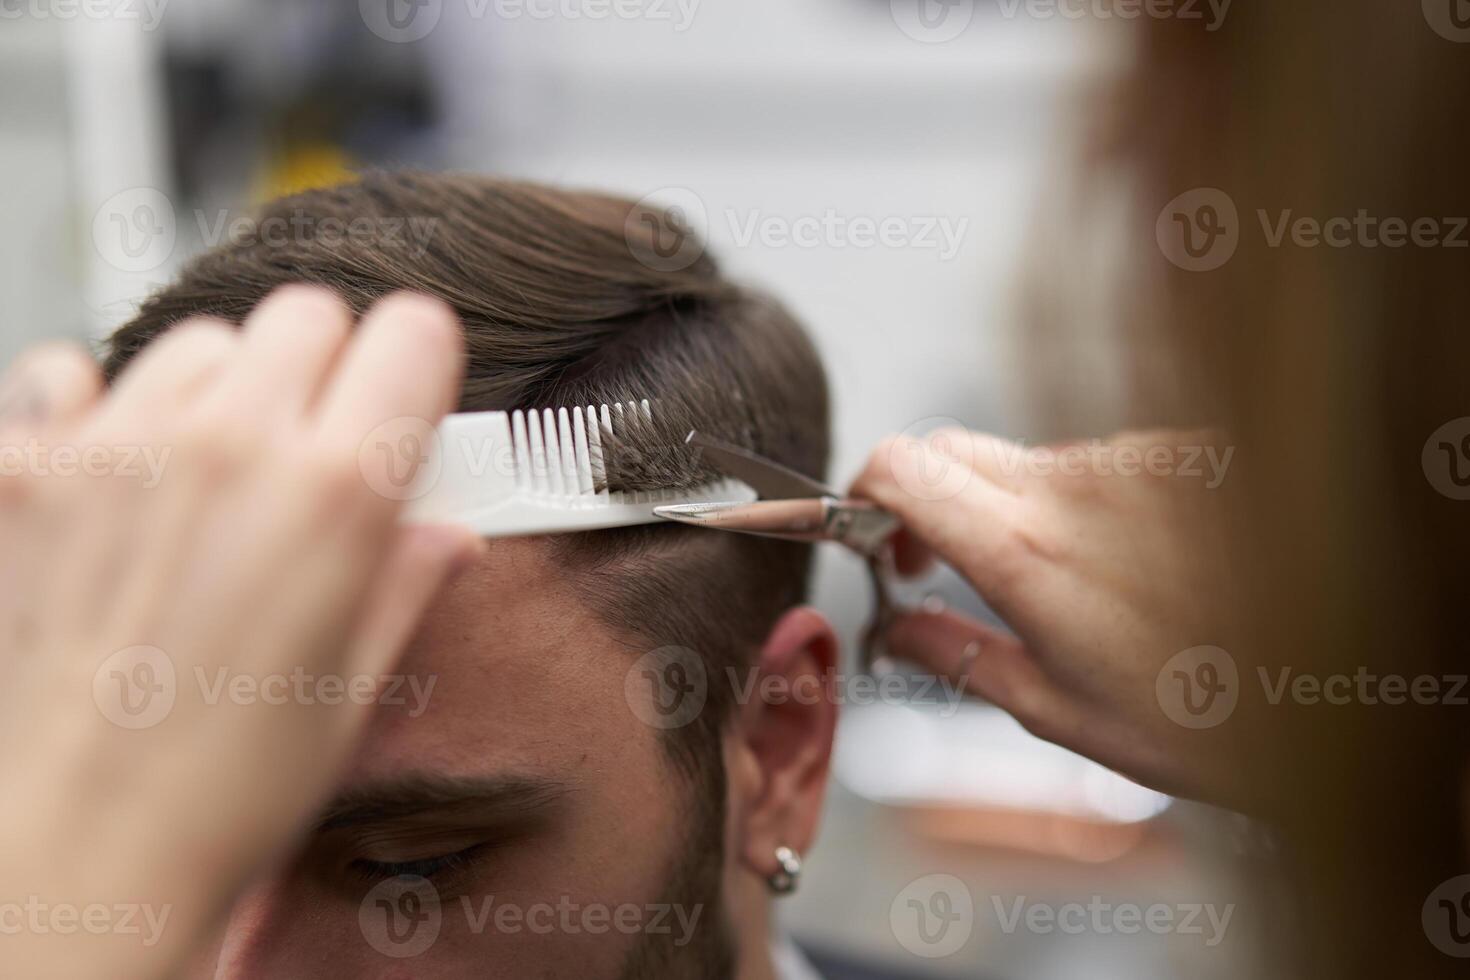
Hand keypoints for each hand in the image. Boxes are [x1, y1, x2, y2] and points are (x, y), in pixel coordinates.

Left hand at [0, 288, 482, 978]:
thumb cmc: (217, 792)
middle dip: (325, 369)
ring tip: (211, 481)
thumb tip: (447, 534)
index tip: (406, 399)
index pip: (414, 332)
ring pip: (201, 341)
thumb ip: (406, 578)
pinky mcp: (25, 467)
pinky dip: (100, 409)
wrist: (70, 855)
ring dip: (220, 391)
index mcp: (333, 497)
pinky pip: (71, 372)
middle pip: (307, 315)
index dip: (417, 366)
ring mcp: (116, 449)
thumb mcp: (351, 686)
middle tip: (313, 450)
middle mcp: (227, 448)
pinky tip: (117, 478)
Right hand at [853, 427, 1250, 806]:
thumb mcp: (1058, 713)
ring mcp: (1137, 458)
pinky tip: (1134, 564)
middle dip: (925, 501)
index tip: (873, 535)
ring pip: (1030, 458)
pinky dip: (1090, 503)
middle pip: (952, 450)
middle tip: (938, 562)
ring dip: (1018, 507)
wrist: (1336, 698)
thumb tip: (895, 630)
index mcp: (1027, 552)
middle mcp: (1077, 484)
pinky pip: (1104, 461)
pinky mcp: (1188, 451)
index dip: (864, 493)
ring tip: (1068, 585)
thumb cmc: (1204, 720)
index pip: (900, 465)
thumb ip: (956, 658)